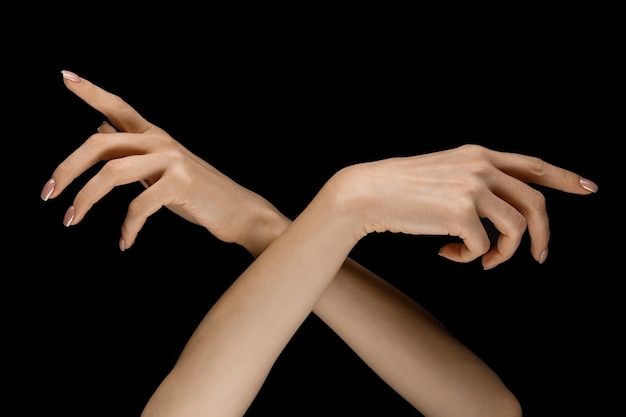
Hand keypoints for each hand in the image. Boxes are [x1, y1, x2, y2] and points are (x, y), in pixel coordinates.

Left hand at [41, 70, 285, 252]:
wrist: (237, 210)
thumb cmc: (196, 193)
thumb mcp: (161, 168)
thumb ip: (132, 152)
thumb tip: (99, 132)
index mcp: (153, 135)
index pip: (118, 106)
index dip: (92, 92)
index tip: (65, 76)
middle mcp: (160, 140)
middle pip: (100, 144)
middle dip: (67, 169)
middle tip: (48, 194)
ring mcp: (171, 159)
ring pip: (112, 172)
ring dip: (86, 199)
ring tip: (71, 220)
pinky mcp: (180, 182)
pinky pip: (140, 204)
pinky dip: (127, 227)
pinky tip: (125, 242)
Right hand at [331, 144, 597, 268]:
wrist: (368, 191)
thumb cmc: (401, 187)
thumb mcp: (445, 173)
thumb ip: (476, 182)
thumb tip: (503, 215)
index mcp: (479, 154)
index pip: (533, 166)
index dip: (565, 177)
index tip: (589, 188)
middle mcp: (481, 166)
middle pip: (536, 202)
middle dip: (543, 235)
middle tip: (539, 258)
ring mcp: (472, 188)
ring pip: (516, 228)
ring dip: (504, 252)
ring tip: (483, 261)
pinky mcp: (460, 213)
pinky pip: (483, 246)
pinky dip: (471, 258)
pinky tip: (447, 254)